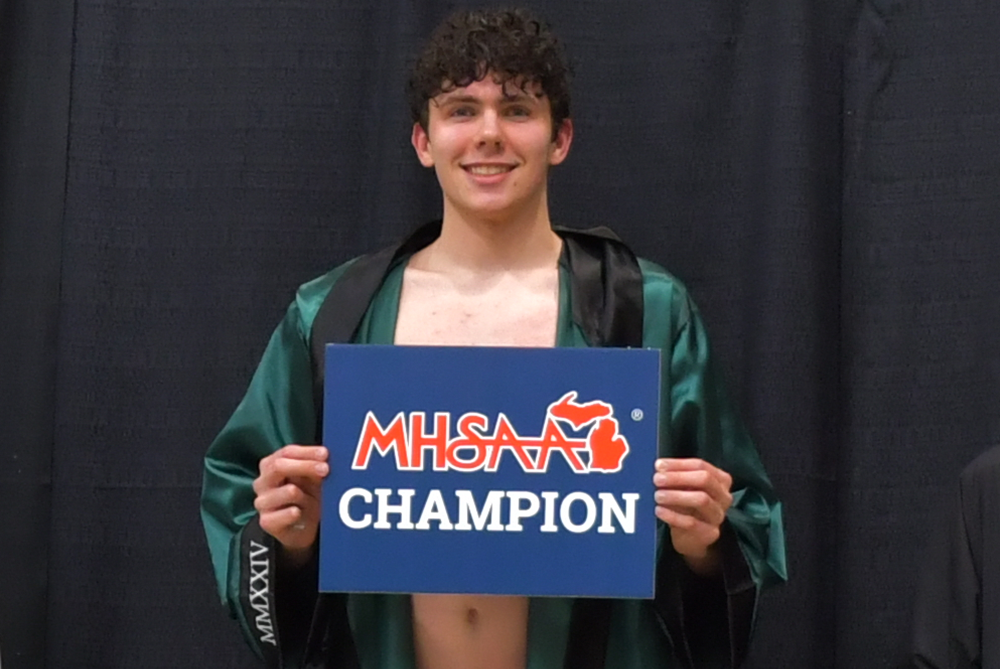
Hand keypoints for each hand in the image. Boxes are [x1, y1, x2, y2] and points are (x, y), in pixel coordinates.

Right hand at [253, 445, 328, 564]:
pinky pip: (280, 515)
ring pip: (286, 490)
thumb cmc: (307, 496)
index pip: (286, 452)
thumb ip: (315, 465)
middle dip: (305, 466)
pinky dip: (292, 513)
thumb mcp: (312, 478)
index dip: (307, 452)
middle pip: (279, 466)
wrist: (303, 528)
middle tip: (326, 469)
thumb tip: (325, 456)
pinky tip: (297, 512)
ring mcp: (262, 502)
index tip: (325, 454)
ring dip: (304, 494)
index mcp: (271, 465)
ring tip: (310, 500)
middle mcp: (263, 482)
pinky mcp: (266, 522)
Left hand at [653, 458, 732, 574]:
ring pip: (701, 500)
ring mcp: (718, 515)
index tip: (659, 465)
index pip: (701, 465)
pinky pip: (691, 523)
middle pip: (705, 480)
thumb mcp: (684, 488)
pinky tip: (659, 511)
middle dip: (678, 477)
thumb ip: (675, 476)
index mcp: (721, 480)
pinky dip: (673, 516)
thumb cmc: (687, 505)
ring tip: (658, 495)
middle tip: (657, 479)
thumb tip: (660, 467)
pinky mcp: (710, 533)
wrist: (692, 537)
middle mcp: (723, 496)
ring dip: (676, 495)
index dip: (678, 464)